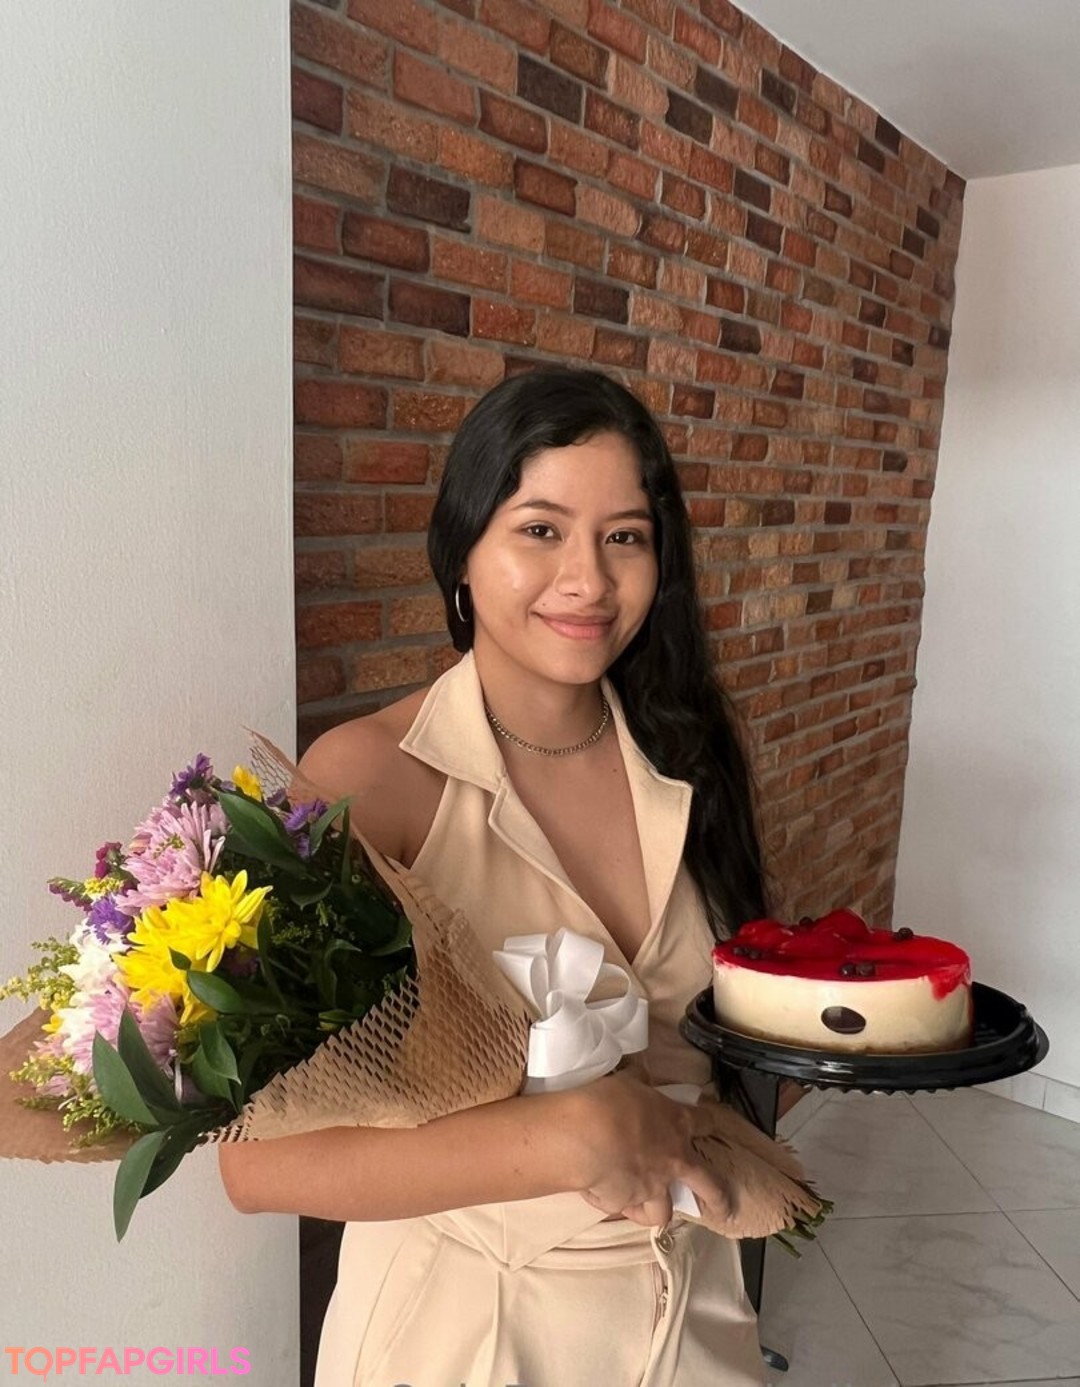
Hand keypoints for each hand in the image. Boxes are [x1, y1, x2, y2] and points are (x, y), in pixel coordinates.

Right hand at [571, 1070, 732, 1228]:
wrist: (584, 1135)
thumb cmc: (609, 1101)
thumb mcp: (627, 1082)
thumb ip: (638, 1082)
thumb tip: (639, 1074)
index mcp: (677, 1124)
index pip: (704, 1122)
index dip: (706, 1122)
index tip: (707, 1124)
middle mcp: (672, 1161)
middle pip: (709, 1186)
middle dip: (719, 1199)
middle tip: (725, 1209)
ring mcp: (651, 1188)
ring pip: (665, 1212)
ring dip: (660, 1209)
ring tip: (652, 1208)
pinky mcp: (624, 1204)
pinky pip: (621, 1207)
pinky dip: (616, 1202)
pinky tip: (603, 1195)